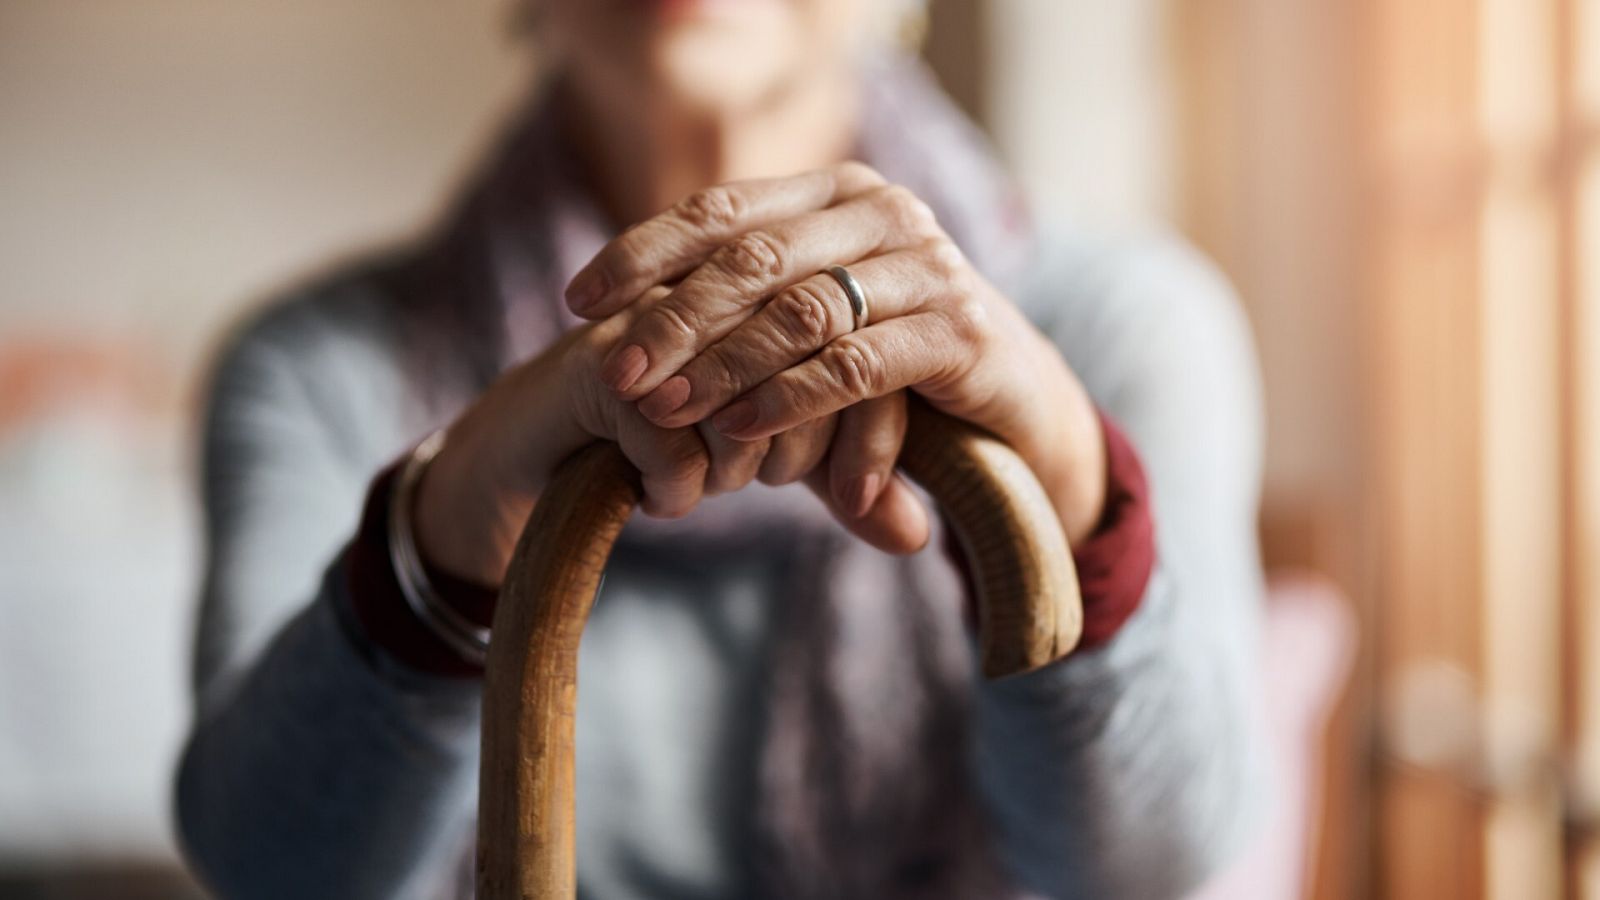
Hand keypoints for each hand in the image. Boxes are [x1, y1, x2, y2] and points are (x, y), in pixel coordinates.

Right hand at [411, 297, 928, 588]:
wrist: (541, 447)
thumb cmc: (673, 440)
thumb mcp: (778, 460)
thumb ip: (853, 486)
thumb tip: (920, 536)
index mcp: (781, 288)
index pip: (867, 352)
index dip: (873, 436)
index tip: (852, 495)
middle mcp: (726, 289)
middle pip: (816, 371)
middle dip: (803, 452)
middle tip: (761, 483)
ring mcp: (663, 318)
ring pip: (747, 406)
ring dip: (737, 469)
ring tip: (712, 488)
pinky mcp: (605, 365)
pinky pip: (674, 440)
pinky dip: (677, 488)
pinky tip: (664, 499)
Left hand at [566, 163, 1107, 544]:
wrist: (1017, 407)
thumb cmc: (894, 365)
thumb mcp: (812, 327)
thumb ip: (738, 313)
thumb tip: (611, 329)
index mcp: (839, 193)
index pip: (723, 210)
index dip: (643, 251)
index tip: (580, 301)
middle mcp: (885, 212)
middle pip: (753, 258)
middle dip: (672, 318)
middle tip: (614, 371)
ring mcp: (928, 266)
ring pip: (800, 309)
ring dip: (722, 364)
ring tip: (666, 408)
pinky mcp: (959, 332)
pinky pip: (855, 364)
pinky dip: (790, 398)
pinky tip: (738, 428)